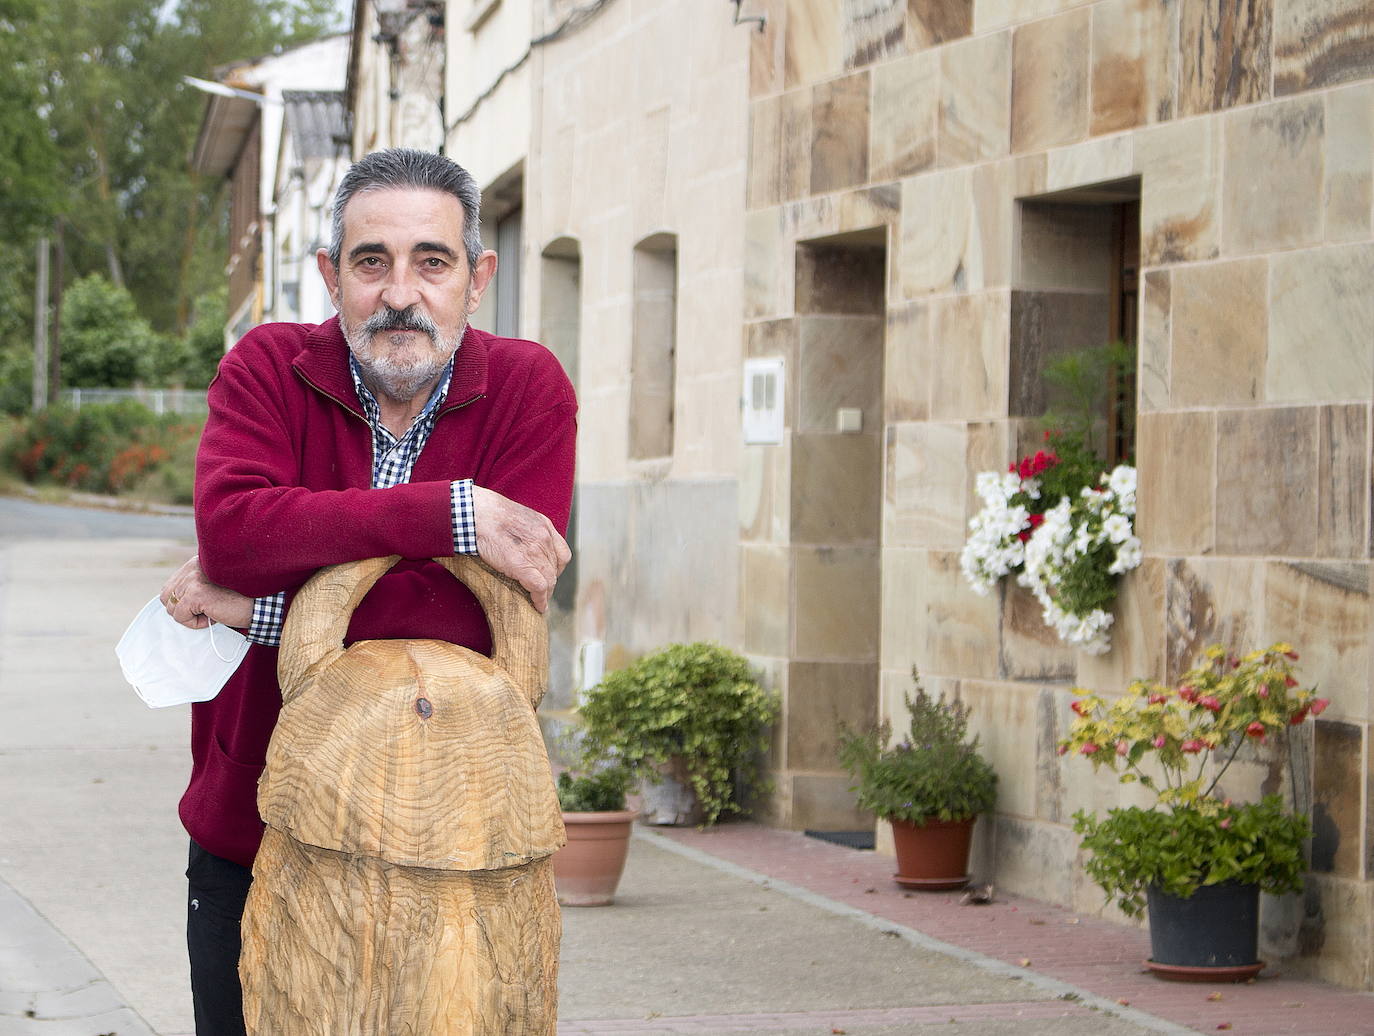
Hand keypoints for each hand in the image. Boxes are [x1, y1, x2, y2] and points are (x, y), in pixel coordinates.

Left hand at [160, 555, 254, 629]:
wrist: (259, 606)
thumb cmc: (240, 599)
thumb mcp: (213, 586)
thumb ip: (194, 586)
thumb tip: (172, 601)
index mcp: (196, 563)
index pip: (171, 586)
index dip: (183, 601)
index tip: (204, 604)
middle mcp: (192, 568)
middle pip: (167, 597)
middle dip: (183, 609)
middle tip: (207, 609)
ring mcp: (193, 580)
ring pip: (172, 608)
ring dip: (190, 616)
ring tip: (211, 611)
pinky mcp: (195, 594)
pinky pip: (180, 616)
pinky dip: (195, 623)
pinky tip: (213, 616)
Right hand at [471, 486, 570, 613]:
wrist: (475, 513)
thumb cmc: (485, 512)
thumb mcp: (514, 515)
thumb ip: (523, 529)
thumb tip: (518, 542)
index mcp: (543, 525)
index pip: (561, 553)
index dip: (556, 568)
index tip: (549, 576)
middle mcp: (544, 538)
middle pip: (555, 568)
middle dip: (550, 582)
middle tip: (543, 593)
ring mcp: (535, 551)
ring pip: (550, 579)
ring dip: (546, 593)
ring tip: (540, 602)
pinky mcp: (523, 565)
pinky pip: (539, 587)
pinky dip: (540, 599)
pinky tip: (538, 606)